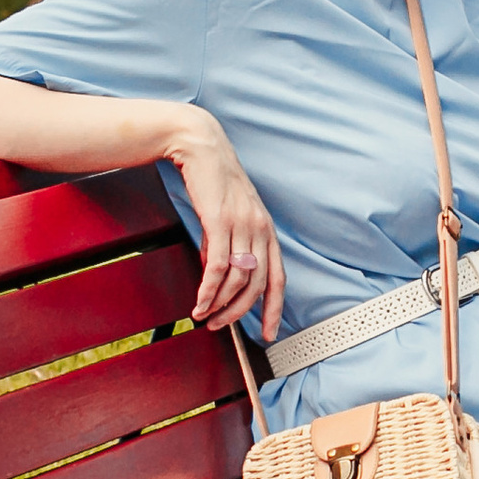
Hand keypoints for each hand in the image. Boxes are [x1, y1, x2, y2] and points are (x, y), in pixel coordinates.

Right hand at [166, 109, 283, 339]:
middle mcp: (260, 229)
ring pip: (236, 279)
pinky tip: (200, 301)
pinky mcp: (220, 221)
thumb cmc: (214, 181)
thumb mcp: (228, 216)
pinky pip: (217, 266)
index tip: (268, 332)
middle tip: (221, 327)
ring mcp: (242, 225)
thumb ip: (228, 245)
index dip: (274, 309)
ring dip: (219, 304)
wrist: (201, 146)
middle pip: (257, 285)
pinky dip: (208, 289)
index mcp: (266, 230)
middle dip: (239, 313)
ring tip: (204, 316)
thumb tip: (216, 275)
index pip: (278, 278)